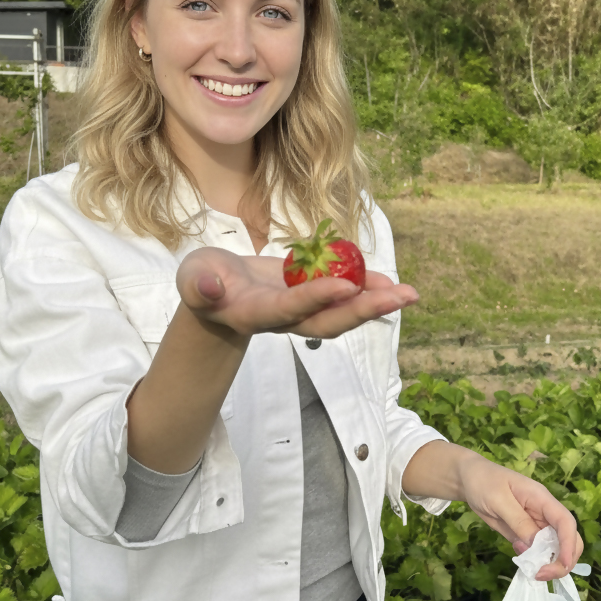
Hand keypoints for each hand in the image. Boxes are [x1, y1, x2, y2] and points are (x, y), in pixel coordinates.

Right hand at [175, 247, 417, 338]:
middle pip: (327, 321)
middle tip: (401, 297)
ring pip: (341, 312)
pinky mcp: (309, 295)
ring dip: (375, 303)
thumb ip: (199, 285)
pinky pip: (341, 295)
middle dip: (364, 310)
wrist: (215, 293)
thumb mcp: (193, 279)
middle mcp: (284, 318)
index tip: (347, 285)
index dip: (316, 298)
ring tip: (407, 293)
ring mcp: (300, 310)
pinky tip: (388, 280)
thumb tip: (210, 288)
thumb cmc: (201, 282)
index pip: (289, 309)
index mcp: (255, 313)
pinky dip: (365, 288)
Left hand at [457, 453, 582, 580]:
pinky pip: (537, 551)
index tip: (563, 564)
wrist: (469, 480)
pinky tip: (525, 565)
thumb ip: (518, 521)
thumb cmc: (483, 482)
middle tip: (541, 574)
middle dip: (562, 560)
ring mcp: (536, 524)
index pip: (565, 522)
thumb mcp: (498, 500)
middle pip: (568, 538)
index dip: (568, 544)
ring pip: (555, 547)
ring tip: (532, 572)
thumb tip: (535, 545)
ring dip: (550, 563)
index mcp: (542, 499)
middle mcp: (544, 513)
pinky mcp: (525, 534)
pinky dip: (535, 561)